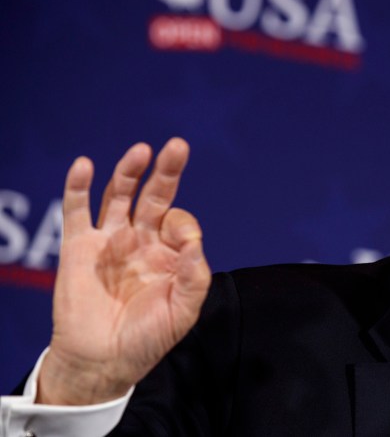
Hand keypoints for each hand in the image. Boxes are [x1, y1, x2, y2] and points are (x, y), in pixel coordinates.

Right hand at [37, 138, 210, 404]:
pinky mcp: (78, 246)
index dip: (183, 225)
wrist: (103, 360)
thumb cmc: (148, 338)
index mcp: (168, 253)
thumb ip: (194, 277)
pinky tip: (85, 165)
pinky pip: (76, 211)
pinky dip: (79, 187)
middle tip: (178, 146)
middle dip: (166, 171)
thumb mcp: (184, 312)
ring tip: (142, 151)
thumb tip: (193, 243)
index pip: (179, 221)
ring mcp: (109, 240)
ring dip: (128, 172)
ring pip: (118, 195)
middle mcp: (140, 240)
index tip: (182, 244)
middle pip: (154, 196)